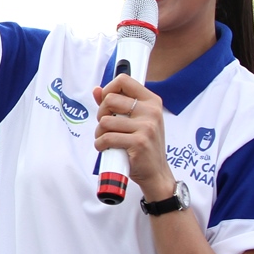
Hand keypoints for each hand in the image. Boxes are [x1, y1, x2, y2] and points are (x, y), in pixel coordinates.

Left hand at [92, 73, 171, 200]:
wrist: (156, 172)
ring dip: (99, 133)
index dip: (108, 89)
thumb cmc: (143, 145)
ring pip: (105, 121)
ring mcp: (147, 127)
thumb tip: (96, 90)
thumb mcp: (134, 121)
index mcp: (151, 101)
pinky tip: (107, 148)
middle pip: (110, 99)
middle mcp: (152, 111)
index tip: (106, 103)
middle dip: (101, 114)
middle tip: (106, 126)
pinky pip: (106, 138)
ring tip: (107, 139)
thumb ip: (115, 105)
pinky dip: (100, 145)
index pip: (124, 80)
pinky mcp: (139, 142)